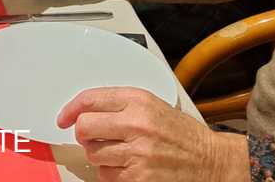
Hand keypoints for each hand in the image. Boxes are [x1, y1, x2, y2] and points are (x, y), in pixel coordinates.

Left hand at [57, 88, 247, 181]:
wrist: (211, 160)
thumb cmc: (182, 134)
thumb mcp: (153, 105)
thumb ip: (121, 104)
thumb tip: (85, 110)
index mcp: (138, 100)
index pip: (90, 99)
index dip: (70, 109)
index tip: (63, 117)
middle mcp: (136, 124)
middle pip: (84, 128)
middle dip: (84, 134)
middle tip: (92, 138)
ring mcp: (137, 153)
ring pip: (93, 154)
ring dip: (99, 156)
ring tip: (118, 153)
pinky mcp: (138, 178)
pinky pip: (106, 176)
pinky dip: (111, 174)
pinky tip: (127, 167)